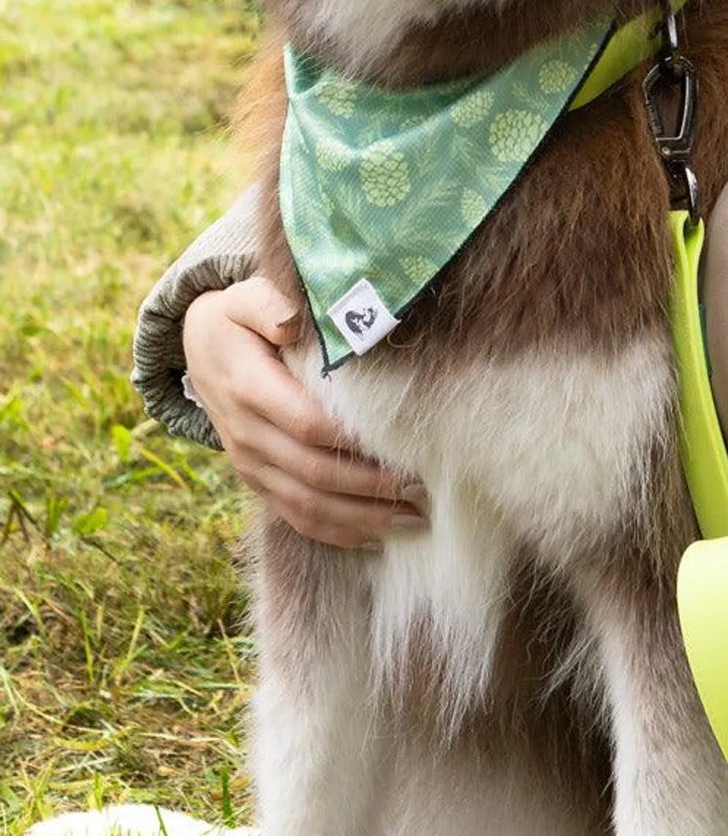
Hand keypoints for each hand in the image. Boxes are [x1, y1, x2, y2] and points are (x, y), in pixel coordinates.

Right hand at [182, 278, 425, 548]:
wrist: (198, 350)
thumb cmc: (238, 319)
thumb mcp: (245, 298)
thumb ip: (269, 304)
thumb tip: (292, 322)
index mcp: (249, 388)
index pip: (306, 424)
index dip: (352, 441)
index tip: (402, 445)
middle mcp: (246, 433)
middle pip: (312, 472)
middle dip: (369, 487)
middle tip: (422, 489)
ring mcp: (249, 462)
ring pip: (305, 503)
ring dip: (360, 517)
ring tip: (413, 519)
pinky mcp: (256, 479)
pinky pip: (293, 515)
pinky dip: (334, 532)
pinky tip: (376, 537)